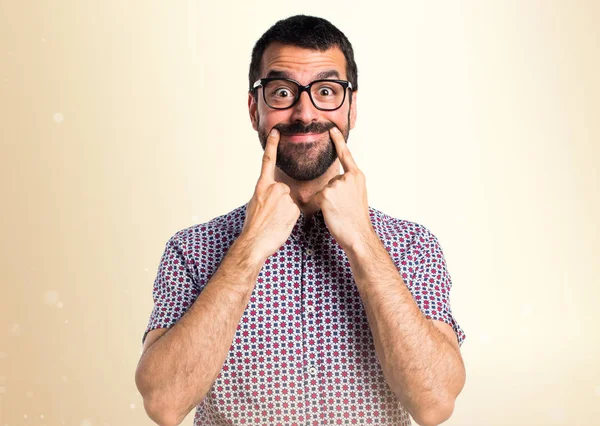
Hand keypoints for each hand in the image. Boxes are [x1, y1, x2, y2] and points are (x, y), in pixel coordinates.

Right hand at [240, 128, 300, 261]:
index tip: (277, 132)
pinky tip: (281, 224)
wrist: (255, 241)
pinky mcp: (294, 208)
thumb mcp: (254, 203)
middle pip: (284, 190)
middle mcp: (274, 188)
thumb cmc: (253, 226)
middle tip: (271, 215)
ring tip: (275, 221)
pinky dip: (290, 218)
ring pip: (290, 202)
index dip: (272, 145)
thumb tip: (270, 193)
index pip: (268, 161)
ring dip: (285, 211)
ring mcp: (284, 197)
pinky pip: (296, 211)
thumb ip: (264, 193)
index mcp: (261, 186)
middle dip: (281, 202)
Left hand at [312, 127, 374, 251]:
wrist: (359, 235)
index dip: (338, 142)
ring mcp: (337, 185)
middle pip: (330, 181)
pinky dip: (318, 208)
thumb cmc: (357, 221)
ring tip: (339, 213)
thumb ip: (348, 185)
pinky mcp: (326, 194)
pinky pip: (315, 199)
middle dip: (331, 195)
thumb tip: (336, 185)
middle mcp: (348, 177)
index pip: (345, 155)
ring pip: (323, 191)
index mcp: (357, 177)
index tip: (331, 129)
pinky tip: (330, 214)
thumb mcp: (358, 197)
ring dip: (326, 203)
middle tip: (343, 209)